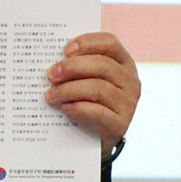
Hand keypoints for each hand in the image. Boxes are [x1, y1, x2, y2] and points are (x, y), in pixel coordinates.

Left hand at [44, 32, 139, 153]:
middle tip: (50, 74)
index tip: (64, 50)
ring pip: (97, 88)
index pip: (109, 43)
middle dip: (71, 67)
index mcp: (123, 62)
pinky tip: (64, 108)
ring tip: (50, 95)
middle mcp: (130, 80)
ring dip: (68, 90)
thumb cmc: (89, 100)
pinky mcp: (120, 124)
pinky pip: (98, 112)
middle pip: (102, 65)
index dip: (87, 42)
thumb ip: (78, 67)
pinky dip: (78, 108)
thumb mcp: (88, 79)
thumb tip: (52, 62)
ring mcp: (128, 103)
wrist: (96, 138)